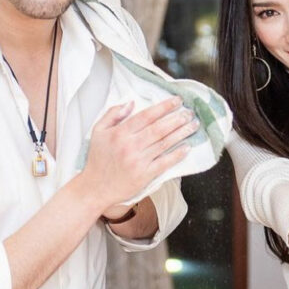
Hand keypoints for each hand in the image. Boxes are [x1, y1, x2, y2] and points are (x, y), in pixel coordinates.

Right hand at [82, 96, 197, 211]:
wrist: (96, 187)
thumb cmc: (98, 159)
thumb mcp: (98, 131)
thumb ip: (113, 114)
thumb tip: (131, 103)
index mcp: (120, 133)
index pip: (146, 116)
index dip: (164, 107)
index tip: (176, 101)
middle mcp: (131, 146)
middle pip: (159, 128)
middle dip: (177, 118)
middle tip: (190, 112)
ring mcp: (139, 161)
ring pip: (164, 143)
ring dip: (181, 133)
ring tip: (193, 125)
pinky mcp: (145, 175)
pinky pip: (164, 163)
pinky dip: (177, 155)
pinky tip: (187, 147)